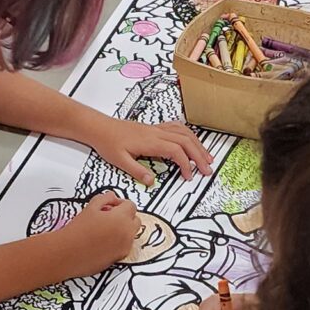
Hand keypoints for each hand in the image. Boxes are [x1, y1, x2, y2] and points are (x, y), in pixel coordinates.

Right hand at [49, 189, 143, 276]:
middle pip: (135, 220)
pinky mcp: (119, 258)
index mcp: (121, 218)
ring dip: (123, 229)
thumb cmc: (77, 230)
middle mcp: (127, 233)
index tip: (110, 206)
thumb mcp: (90, 207)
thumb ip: (105, 198)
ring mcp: (125, 247)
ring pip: (131, 234)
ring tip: (104, 229)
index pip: (131, 206)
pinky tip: (103, 241)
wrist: (68, 253)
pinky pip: (125, 246)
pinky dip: (119, 242)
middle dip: (125, 216)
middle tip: (109, 216)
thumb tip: (112, 197)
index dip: (120, 203)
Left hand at [79, 109, 211, 186]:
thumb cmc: (109, 143)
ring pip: (184, 133)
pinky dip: (189, 134)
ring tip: (207, 157)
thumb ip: (137, 171)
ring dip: (197, 145)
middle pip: (186, 141)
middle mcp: (157, 133)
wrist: (101, 128)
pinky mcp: (155, 128)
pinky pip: (177, 127)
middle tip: (207, 169)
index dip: (186, 164)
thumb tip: (153, 182)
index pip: (176, 151)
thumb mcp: (120, 161)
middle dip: (199, 155)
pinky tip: (193, 142)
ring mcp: (157, 129)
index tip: (189, 176)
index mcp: (150, 142)